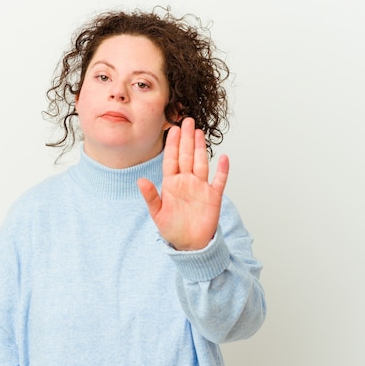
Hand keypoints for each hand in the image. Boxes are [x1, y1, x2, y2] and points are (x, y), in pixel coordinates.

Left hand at [137, 117, 228, 250]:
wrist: (189, 244)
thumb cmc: (172, 229)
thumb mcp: (157, 213)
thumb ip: (151, 196)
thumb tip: (140, 181)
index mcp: (171, 184)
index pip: (172, 159)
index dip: (172, 144)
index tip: (172, 129)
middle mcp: (186, 182)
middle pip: (187, 156)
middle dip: (186, 139)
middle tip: (186, 120)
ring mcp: (200, 188)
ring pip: (201, 163)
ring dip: (201, 148)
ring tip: (199, 132)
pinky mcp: (213, 197)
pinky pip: (219, 181)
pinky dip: (222, 170)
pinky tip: (224, 158)